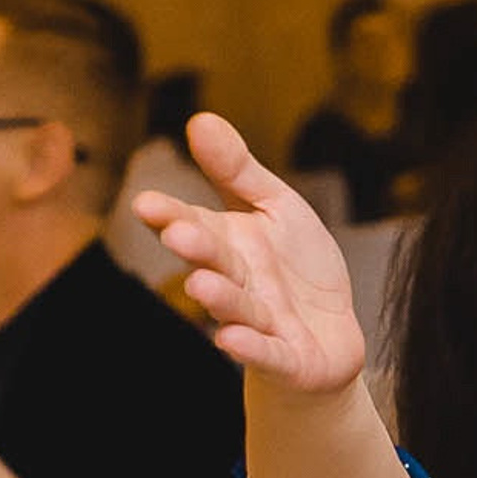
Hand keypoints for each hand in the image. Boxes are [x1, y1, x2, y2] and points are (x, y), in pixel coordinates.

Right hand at [132, 113, 366, 395]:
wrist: (329, 338)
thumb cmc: (297, 268)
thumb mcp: (276, 210)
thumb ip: (238, 172)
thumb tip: (200, 118)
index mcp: (229, 244)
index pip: (194, 224)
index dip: (171, 216)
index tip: (147, 203)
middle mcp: (237, 283)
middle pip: (215, 264)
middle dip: (198, 249)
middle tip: (178, 232)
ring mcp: (258, 324)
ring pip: (236, 309)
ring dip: (220, 298)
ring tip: (201, 285)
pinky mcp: (286, 360)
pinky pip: (267, 353)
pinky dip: (251, 348)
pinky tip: (231, 339)